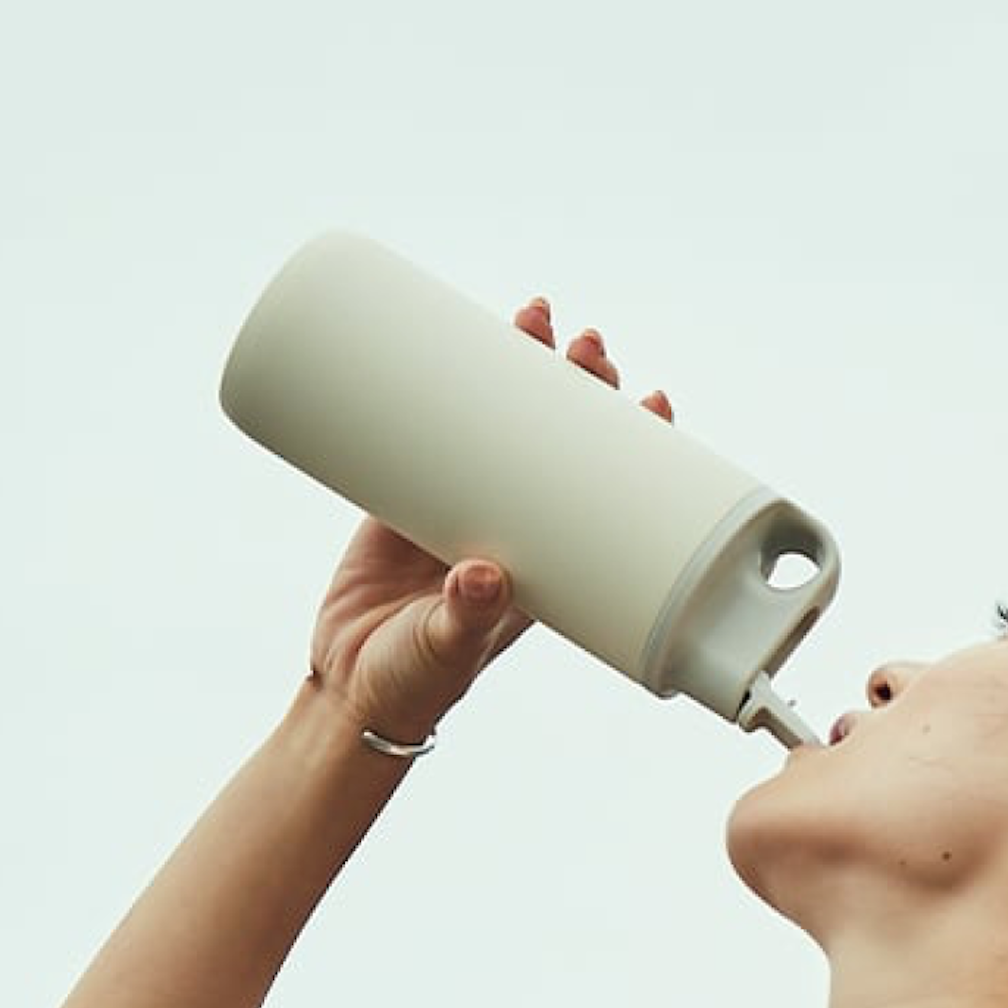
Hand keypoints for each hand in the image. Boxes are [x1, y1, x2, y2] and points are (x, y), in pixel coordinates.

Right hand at [304, 296, 675, 743]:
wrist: (353, 690)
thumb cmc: (418, 683)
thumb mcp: (447, 651)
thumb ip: (464, 619)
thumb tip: (483, 575)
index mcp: (555, 561)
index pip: (614, 488)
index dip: (638, 441)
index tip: (654, 398)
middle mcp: (518, 524)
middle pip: (562, 434)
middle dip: (579, 384)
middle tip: (588, 343)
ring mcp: (462, 503)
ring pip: (502, 419)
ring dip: (518, 367)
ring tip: (533, 317)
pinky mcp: (402, 497)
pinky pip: (428, 429)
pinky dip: (438, 388)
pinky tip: (446, 342)